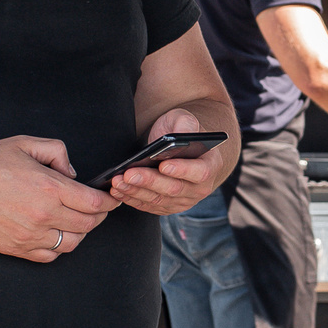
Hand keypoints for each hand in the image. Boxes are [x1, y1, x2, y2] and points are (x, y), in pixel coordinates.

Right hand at [0, 135, 116, 262]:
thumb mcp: (25, 144)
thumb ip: (57, 152)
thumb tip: (73, 173)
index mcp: (49, 188)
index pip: (94, 202)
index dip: (109, 201)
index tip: (112, 197)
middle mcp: (44, 215)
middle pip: (88, 224)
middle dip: (99, 216)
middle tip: (98, 208)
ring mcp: (31, 236)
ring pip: (72, 243)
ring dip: (80, 233)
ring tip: (77, 220)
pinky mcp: (18, 249)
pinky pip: (50, 256)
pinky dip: (59, 247)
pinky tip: (56, 233)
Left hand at [109, 108, 225, 215]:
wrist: (177, 148)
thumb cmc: (180, 132)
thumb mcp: (184, 120)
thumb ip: (185, 124)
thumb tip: (180, 135)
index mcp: (210, 165)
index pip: (199, 172)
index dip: (182, 170)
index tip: (163, 165)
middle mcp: (200, 188)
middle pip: (174, 189)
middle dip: (149, 181)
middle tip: (129, 173)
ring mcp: (184, 200)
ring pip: (159, 200)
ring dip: (136, 191)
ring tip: (118, 181)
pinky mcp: (167, 207)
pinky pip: (149, 206)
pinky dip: (132, 199)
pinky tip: (117, 191)